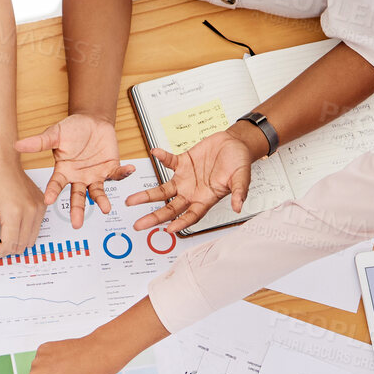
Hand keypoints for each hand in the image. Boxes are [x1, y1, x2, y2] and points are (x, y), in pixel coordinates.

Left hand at [0, 149, 44, 258]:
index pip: (10, 246)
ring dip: (16, 241)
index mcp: (15, 211)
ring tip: (3, 231)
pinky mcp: (42, 205)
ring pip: (30, 240)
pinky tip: (13, 222)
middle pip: (22, 246)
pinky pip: (36, 229)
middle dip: (7, 248)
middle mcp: (31, 210)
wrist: (1, 159)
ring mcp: (39, 207)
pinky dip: (24, 231)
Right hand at [15, 114, 132, 226]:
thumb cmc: (72, 129)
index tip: (47, 201)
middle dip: (78, 210)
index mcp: (64, 171)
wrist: (92, 121)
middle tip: (77, 224)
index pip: (56, 185)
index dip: (52, 192)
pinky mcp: (110, 170)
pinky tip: (129, 169)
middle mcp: (78, 178)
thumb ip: (39, 142)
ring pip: (97, 192)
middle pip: (77, 197)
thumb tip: (18, 144)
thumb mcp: (55, 134)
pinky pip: (117, 175)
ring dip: (101, 200)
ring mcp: (94, 176)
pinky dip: (123, 173)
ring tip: (105, 208)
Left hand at [127, 129, 255, 233]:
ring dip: (147, 195)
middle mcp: (191, 192)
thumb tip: (238, 206)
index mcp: (205, 199)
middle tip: (138, 225)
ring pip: (162, 190)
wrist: (235, 144)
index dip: (180, 223)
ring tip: (131, 201)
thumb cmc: (239, 163)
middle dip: (154, 217)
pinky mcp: (182, 162)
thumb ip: (238, 192)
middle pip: (170, 208)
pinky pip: (168, 161)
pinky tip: (154, 154)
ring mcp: (185, 178)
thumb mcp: (242, 178)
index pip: (190, 216)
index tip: (168, 229)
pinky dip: (162, 157)